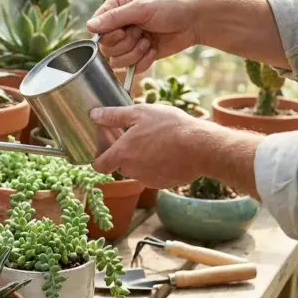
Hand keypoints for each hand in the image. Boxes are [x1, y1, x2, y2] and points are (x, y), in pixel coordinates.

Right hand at [87, 0, 205, 72]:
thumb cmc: (171, 6)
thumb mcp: (142, 8)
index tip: (123, 30)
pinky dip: (143, 62)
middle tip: (140, 33)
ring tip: (148, 42)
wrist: (195, 21)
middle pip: (105, 48)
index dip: (108, 35)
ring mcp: (129, 42)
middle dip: (125, 44)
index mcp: (116, 8)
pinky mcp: (139, 56)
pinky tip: (153, 50)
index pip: (96, 29)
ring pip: (116, 61)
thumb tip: (89, 27)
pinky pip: (130, 68)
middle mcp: (119, 26)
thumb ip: (114, 18)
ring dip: (134, 54)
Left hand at [89, 104, 215, 188]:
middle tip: (140, 137)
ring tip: (158, 142)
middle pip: (120, 165)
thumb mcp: (140, 113)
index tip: (104, 151)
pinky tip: (169, 152)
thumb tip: (94, 115)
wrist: (202, 147)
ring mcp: (148, 179)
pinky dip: (158, 166)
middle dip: (126, 153)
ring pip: (138, 169)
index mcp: (122, 154)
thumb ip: (114, 115)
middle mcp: (131, 171)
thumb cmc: (170, 127)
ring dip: (143, 159)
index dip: (99, 159)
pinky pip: (154, 174)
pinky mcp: (163, 184)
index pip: (99, 166)